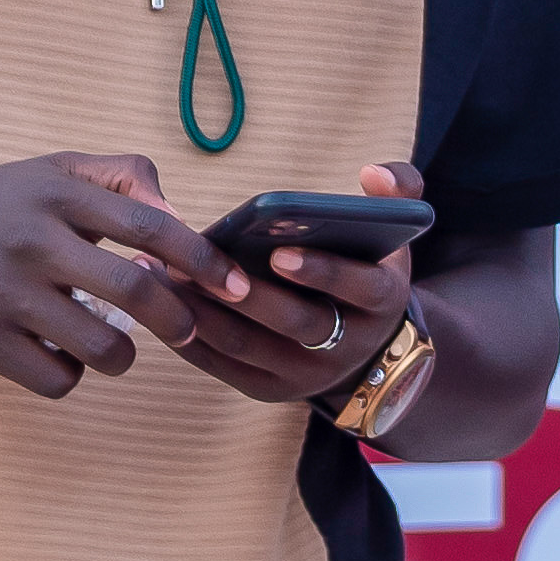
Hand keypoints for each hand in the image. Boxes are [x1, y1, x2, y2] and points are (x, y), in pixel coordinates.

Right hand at [0, 151, 244, 399]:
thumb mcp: (51, 170)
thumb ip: (122, 176)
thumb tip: (180, 213)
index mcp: (58, 193)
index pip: (152, 226)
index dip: (204, 260)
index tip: (239, 286)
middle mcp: (33, 240)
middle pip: (137, 291)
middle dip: (179, 320)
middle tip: (189, 329)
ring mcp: (5, 294)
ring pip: (102, 348)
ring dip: (121, 355)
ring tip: (108, 340)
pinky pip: (57, 379)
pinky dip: (70, 374)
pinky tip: (57, 353)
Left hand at [146, 160, 425, 404]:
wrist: (366, 349)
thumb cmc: (368, 271)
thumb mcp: (396, 235)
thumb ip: (397, 192)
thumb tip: (372, 171)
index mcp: (383, 301)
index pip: (358, 287)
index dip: (322, 271)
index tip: (280, 251)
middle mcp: (348, 346)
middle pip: (294, 323)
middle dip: (245, 294)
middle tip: (198, 261)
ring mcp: (305, 375)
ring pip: (248, 346)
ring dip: (202, 311)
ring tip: (164, 271)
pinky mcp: (267, 389)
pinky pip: (221, 366)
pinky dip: (188, 335)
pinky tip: (161, 298)